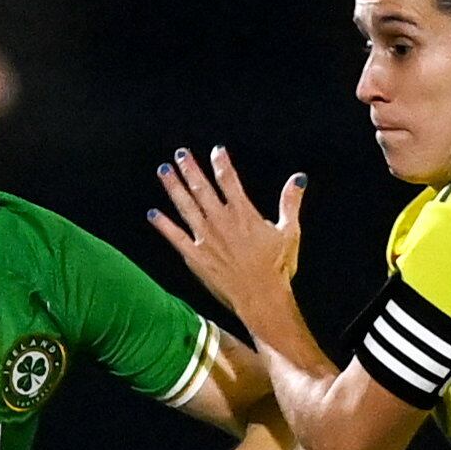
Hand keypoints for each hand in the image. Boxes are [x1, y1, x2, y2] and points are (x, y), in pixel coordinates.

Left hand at [148, 148, 305, 323]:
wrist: (262, 298)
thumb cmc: (278, 267)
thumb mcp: (289, 231)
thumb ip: (290, 202)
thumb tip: (298, 178)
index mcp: (243, 214)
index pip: (229, 181)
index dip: (221, 164)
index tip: (215, 150)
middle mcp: (221, 222)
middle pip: (202, 189)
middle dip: (190, 169)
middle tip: (180, 153)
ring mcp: (206, 239)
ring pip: (186, 207)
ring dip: (173, 188)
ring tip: (163, 171)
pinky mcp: (195, 257)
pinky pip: (175, 238)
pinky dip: (163, 225)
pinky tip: (152, 214)